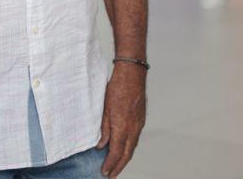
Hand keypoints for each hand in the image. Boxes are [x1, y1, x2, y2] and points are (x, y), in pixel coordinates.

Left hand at [97, 63, 145, 177]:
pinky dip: (129, 148)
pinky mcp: (141, 120)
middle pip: (126, 154)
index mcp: (122, 126)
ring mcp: (139, 124)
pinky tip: (124, 150)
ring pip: (132, 147)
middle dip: (119, 167)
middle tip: (111, 176)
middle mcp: (133, 128)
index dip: (111, 164)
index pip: (116, 152)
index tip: (104, 172)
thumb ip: (104, 129)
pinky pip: (135, 139)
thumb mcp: (105, 108)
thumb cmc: (117, 87)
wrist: (132, 74)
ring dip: (124, 159)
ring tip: (117, 167)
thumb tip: (101, 145)